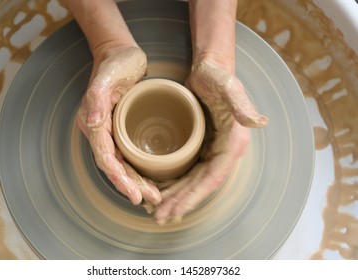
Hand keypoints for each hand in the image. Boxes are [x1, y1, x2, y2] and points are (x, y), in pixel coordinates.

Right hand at [77, 46, 161, 204]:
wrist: (118, 54)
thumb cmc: (115, 63)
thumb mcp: (107, 76)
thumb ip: (97, 98)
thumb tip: (92, 122)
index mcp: (93, 123)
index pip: (105, 159)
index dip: (119, 179)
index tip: (135, 194)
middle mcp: (100, 132)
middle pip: (114, 167)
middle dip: (131, 186)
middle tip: (152, 199)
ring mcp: (110, 132)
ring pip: (122, 165)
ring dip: (136, 182)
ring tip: (154, 195)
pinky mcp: (121, 130)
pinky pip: (128, 155)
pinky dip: (139, 169)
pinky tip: (151, 177)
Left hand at [153, 59, 267, 223]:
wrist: (212, 69)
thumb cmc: (219, 77)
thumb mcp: (230, 88)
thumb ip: (242, 105)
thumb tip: (258, 122)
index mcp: (233, 144)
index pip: (212, 179)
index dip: (193, 197)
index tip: (174, 210)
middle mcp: (224, 152)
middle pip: (201, 185)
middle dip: (181, 203)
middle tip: (158, 217)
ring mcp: (212, 150)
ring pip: (193, 181)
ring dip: (176, 197)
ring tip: (157, 210)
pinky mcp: (201, 146)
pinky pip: (188, 170)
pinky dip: (175, 183)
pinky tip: (162, 190)